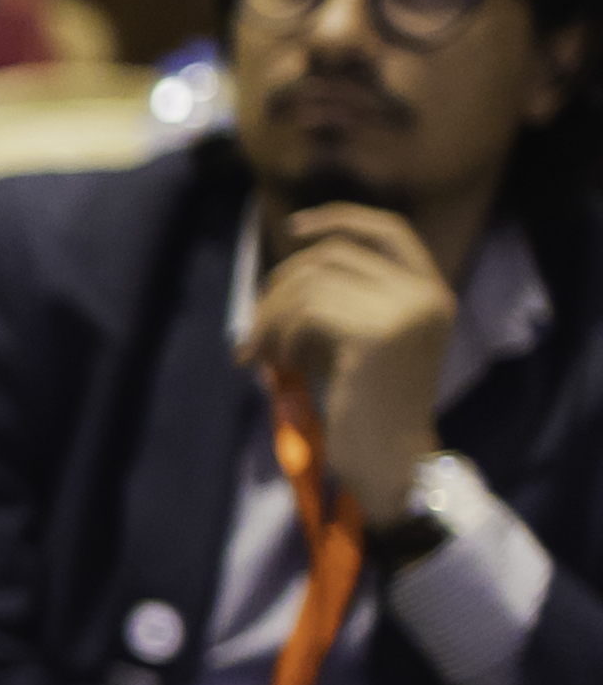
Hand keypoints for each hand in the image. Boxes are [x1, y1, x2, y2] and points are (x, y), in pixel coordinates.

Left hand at [242, 205, 454, 522]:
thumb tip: (283, 274)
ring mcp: (407, 311)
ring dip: (272, 319)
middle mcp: (426, 294)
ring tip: (264, 358)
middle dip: (278, 288)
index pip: (388, 229)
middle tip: (253, 334)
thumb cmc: (365, 412)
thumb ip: (337, 303)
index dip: (339, 219)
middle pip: (331, 256)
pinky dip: (280, 336)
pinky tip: (279, 368)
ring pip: (311, 284)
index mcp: (431, 292)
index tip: (293, 229)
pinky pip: (308, 312)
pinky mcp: (377, 333)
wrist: (391, 464)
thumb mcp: (355, 343)